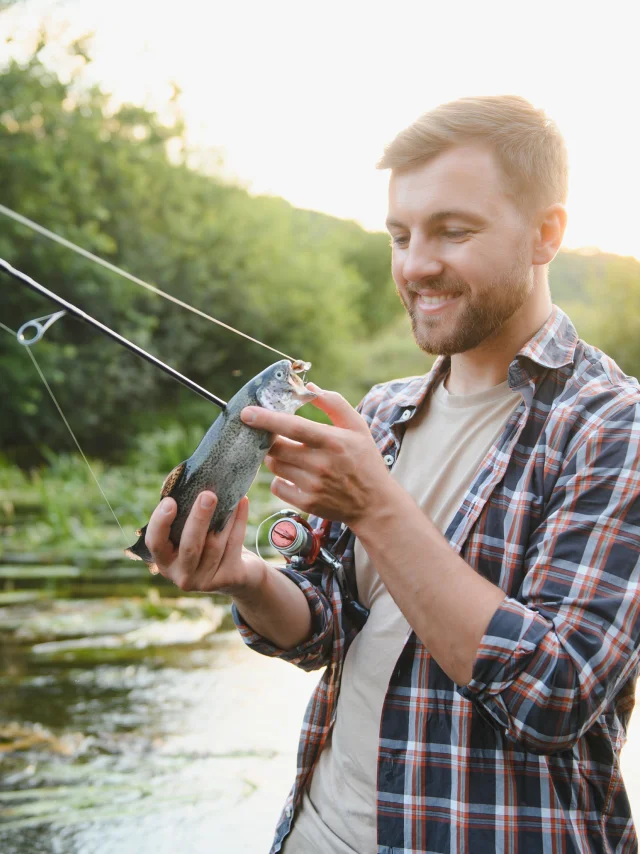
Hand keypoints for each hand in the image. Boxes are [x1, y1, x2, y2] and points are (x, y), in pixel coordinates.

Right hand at [144, 492, 266, 593]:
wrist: (239, 574)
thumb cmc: (207, 544)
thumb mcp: (191, 533)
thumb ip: (185, 515)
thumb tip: (191, 479)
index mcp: (165, 560)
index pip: (155, 543)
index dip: (160, 523)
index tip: (170, 501)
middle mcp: (182, 575)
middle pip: (190, 546)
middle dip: (199, 519)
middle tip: (208, 495)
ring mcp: (205, 581)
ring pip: (216, 544)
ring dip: (225, 517)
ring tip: (232, 495)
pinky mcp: (228, 578)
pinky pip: (234, 545)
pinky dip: (240, 521)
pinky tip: (242, 502)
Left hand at [240, 384, 389, 526]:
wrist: (375, 503)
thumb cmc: (365, 460)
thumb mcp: (357, 427)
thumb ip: (334, 404)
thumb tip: (309, 388)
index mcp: (333, 441)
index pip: (294, 427)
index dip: (267, 419)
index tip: (247, 413)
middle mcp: (321, 464)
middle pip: (276, 448)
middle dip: (268, 440)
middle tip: (273, 435)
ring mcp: (313, 486)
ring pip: (275, 466)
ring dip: (274, 457)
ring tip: (289, 454)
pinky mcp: (307, 503)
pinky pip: (277, 486)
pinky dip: (280, 479)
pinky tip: (293, 475)